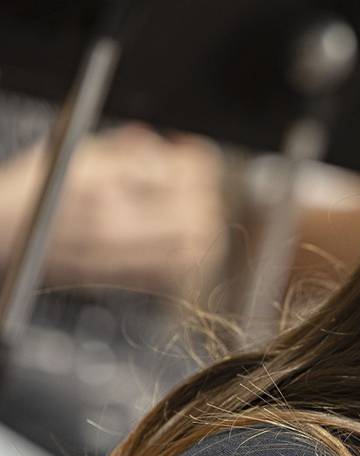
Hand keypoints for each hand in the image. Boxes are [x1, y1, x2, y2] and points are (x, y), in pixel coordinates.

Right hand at [0, 125, 224, 293]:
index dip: (191, 159)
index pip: (176, 171)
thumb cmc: (40, 186)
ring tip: (193, 209)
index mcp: (101, 177)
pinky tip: (183, 237)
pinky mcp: (120, 274)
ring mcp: (118, 251)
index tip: (188, 153)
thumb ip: (123, 147)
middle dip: (203, 190)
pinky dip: (192, 252)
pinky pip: (178, 270)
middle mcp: (111, 217)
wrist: (3, 229)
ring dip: (204, 222)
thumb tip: (159, 143)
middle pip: (196, 208)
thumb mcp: (75, 148)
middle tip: (194, 182)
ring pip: (195, 241)